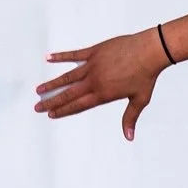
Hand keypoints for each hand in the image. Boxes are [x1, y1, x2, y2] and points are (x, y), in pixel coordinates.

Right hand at [34, 30, 171, 140]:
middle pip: (68, 94)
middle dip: (52, 101)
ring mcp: (93, 65)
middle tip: (38, 107)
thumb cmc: (146, 75)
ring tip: (39, 89)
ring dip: (52, 83)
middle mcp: (95, 81)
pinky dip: (61, 57)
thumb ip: (130, 118)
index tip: (51, 114)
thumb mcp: (139, 100)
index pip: (79, 105)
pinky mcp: (94, 52)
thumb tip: (129, 137)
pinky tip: (49, 58)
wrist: (150, 51)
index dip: (64, 110)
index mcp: (103, 94)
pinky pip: (74, 55)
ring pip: (67, 76)